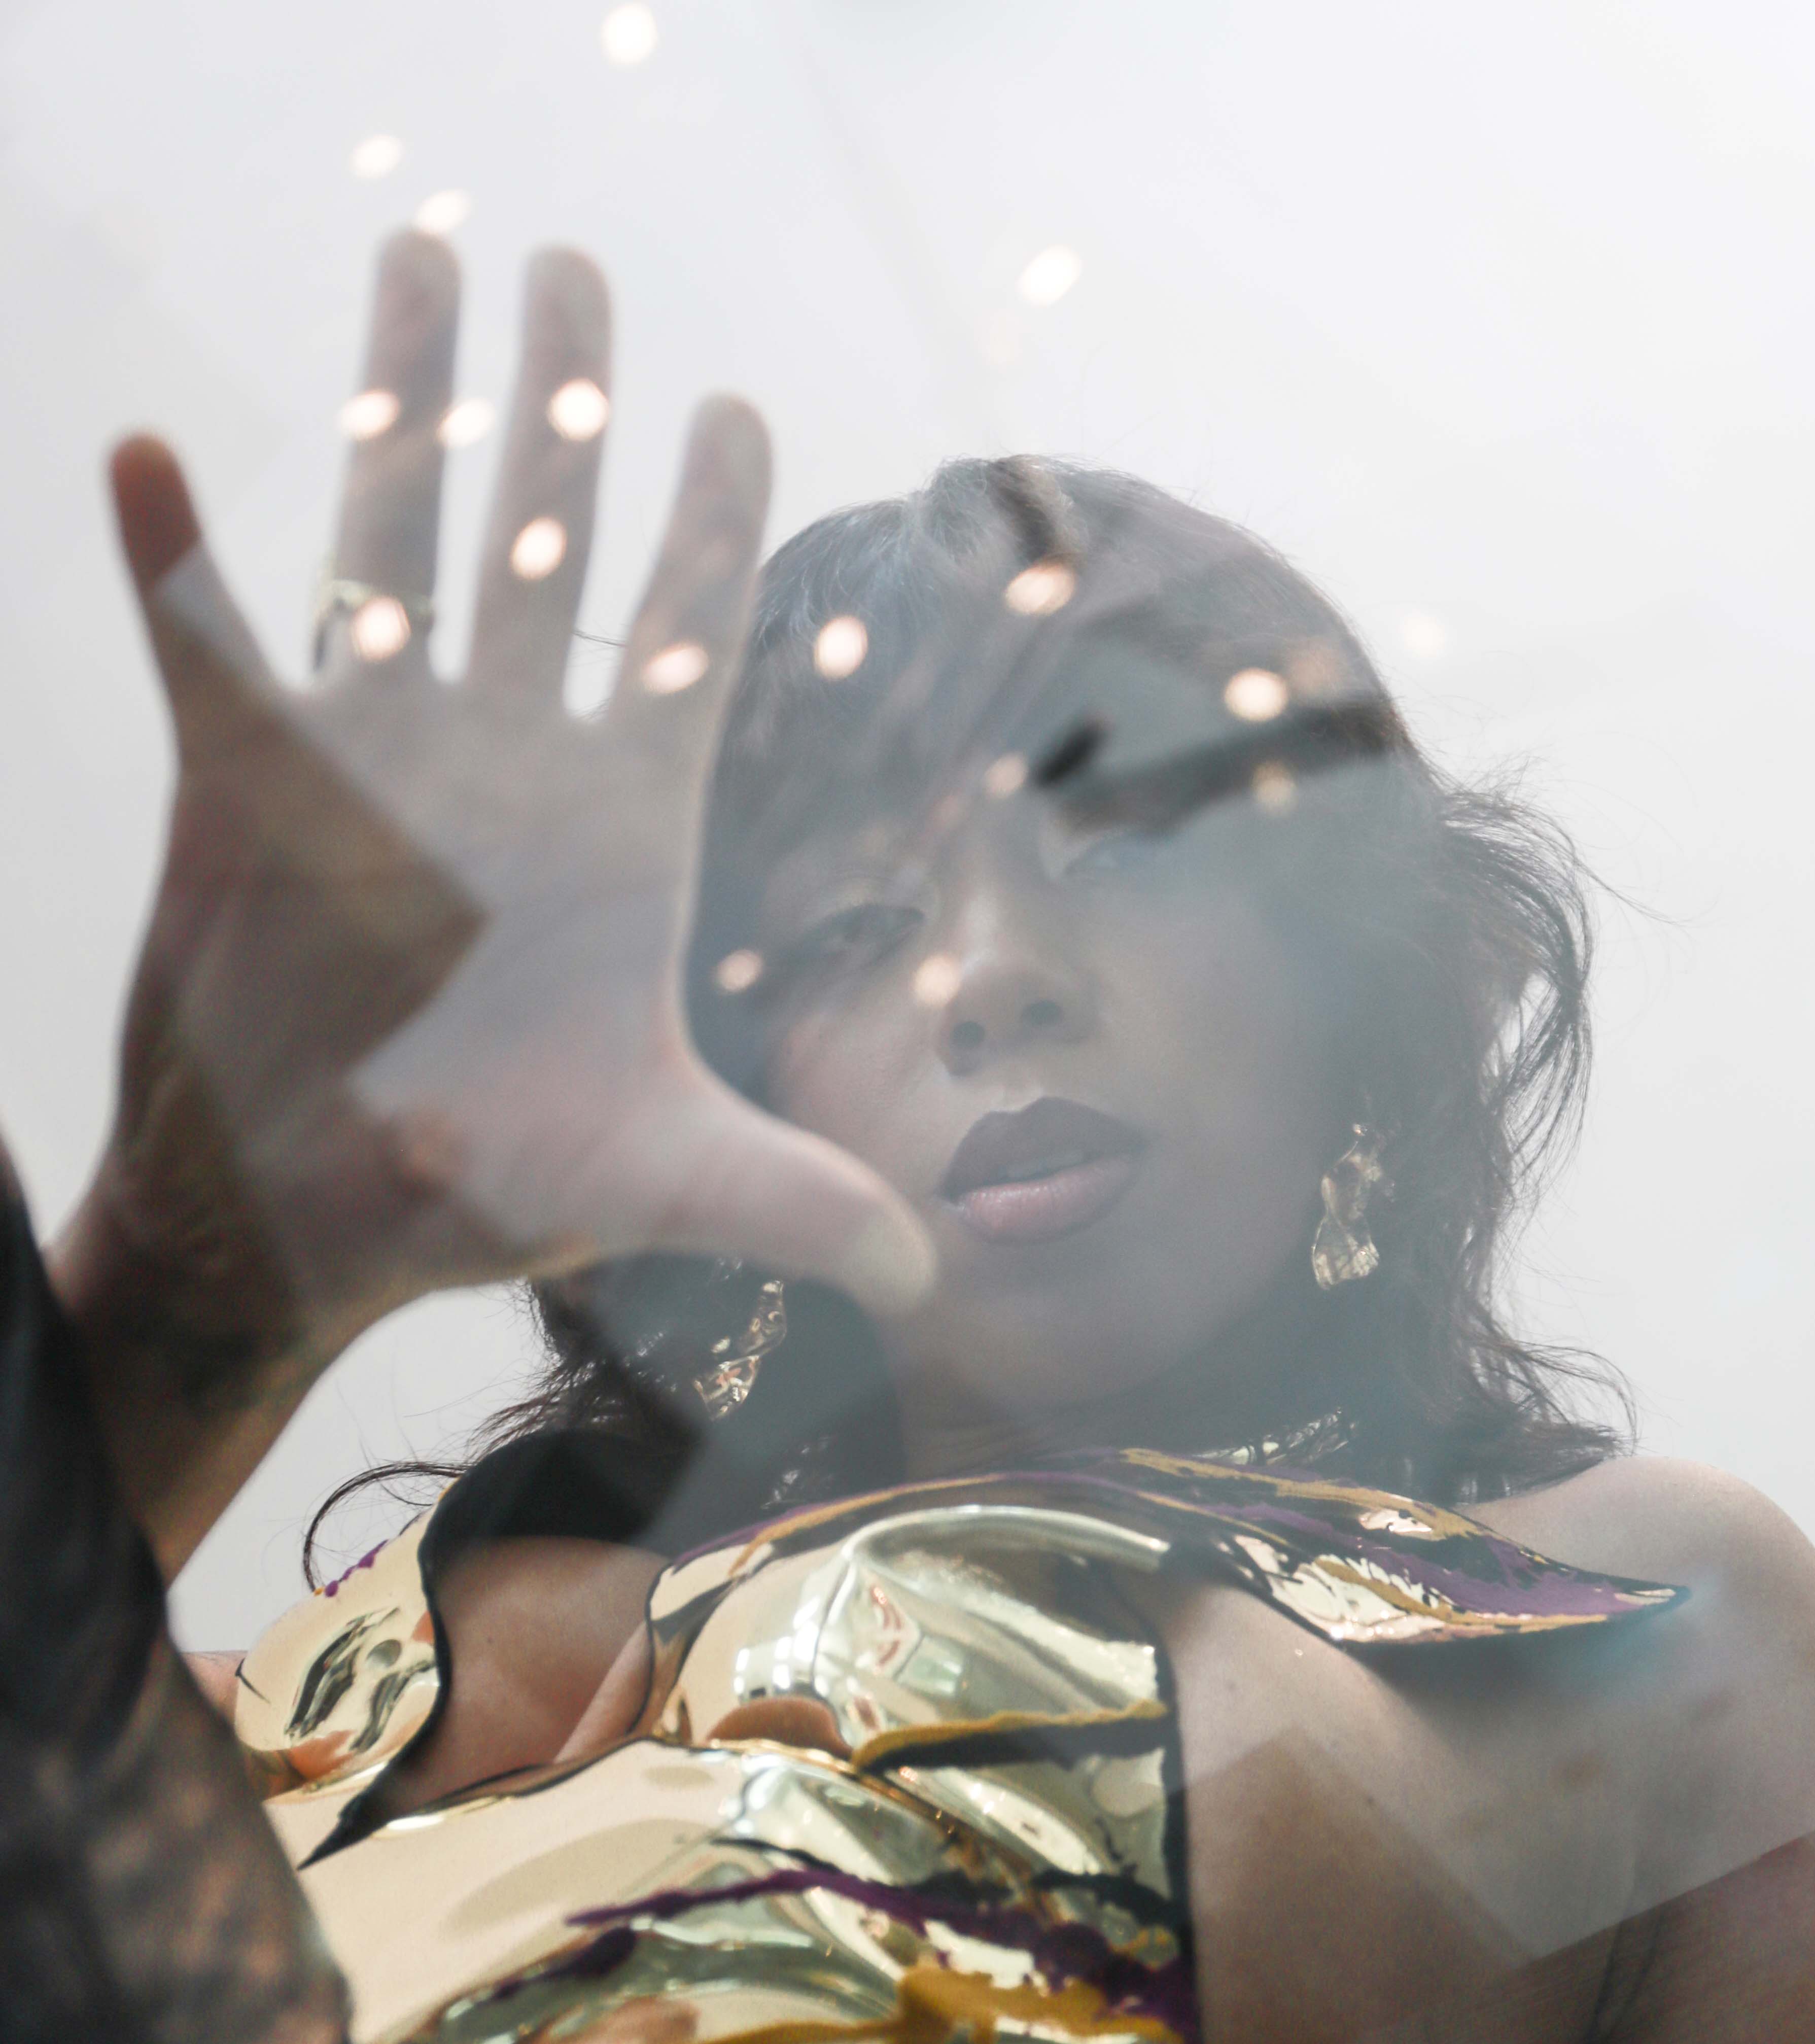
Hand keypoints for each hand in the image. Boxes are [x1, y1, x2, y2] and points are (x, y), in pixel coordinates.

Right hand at [51, 234, 932, 1572]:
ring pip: (396, 537)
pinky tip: (148, 455)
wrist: (314, 1218)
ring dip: (401, 401)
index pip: (685, 643)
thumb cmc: (483, 1192)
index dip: (713, 528)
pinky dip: (170, 556)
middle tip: (578, 275)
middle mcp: (501, 763)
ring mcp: (373, 758)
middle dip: (562, 409)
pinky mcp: (248, 786)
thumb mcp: (661, 1186)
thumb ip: (800, 1205)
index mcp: (615, 828)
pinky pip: (202, 641)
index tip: (738, 411)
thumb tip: (929, 1276)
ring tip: (421, 259)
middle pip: (545, 543)